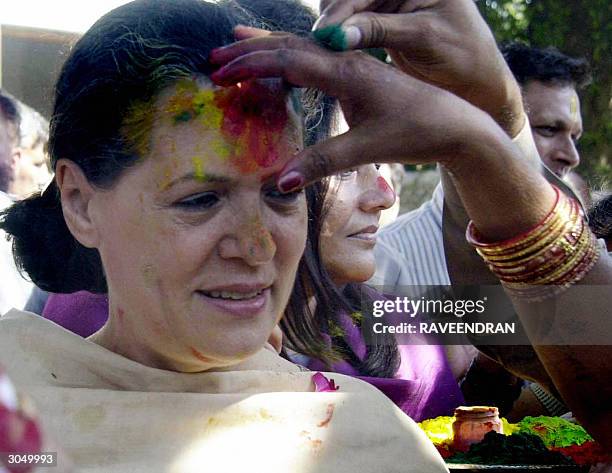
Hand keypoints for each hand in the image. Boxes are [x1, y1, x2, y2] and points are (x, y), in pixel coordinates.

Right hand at [210, 27, 495, 189]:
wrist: (456, 124)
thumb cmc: (417, 133)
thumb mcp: (370, 149)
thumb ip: (324, 162)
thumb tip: (280, 182)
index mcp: (346, 72)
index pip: (288, 60)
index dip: (251, 66)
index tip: (221, 74)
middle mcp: (346, 61)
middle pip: (289, 46)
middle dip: (250, 51)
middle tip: (215, 57)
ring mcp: (352, 64)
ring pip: (300, 48)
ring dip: (266, 49)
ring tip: (236, 48)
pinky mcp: (357, 73)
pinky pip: (314, 58)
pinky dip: (288, 59)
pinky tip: (281, 65)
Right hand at [314, 0, 523, 135]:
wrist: (478, 81)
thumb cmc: (463, 57)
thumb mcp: (423, 39)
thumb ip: (380, 31)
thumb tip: (336, 34)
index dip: (340, 11)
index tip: (323, 37)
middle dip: (330, 20)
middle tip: (314, 47)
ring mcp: (388, 5)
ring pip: (344, 10)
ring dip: (330, 30)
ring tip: (318, 54)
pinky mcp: (382, 23)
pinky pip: (350, 24)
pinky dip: (338, 39)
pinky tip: (330, 56)